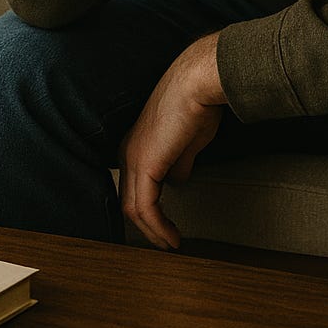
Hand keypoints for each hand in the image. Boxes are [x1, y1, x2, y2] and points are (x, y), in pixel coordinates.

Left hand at [118, 33, 226, 249]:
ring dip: (153, 231)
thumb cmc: (198, 102)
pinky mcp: (144, 165)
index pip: (134, 186)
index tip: (165, 225)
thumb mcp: (189, 140)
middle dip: (147, 226)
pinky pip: (146, 207)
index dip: (148, 209)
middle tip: (166, 242)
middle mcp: (128, 152)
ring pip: (134, 208)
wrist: (198, 82)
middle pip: (130, 200)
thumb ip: (180, 160)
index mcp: (137, 144)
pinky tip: (172, 237)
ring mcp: (133, 158)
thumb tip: (178, 179)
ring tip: (171, 245)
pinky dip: (158, 227)